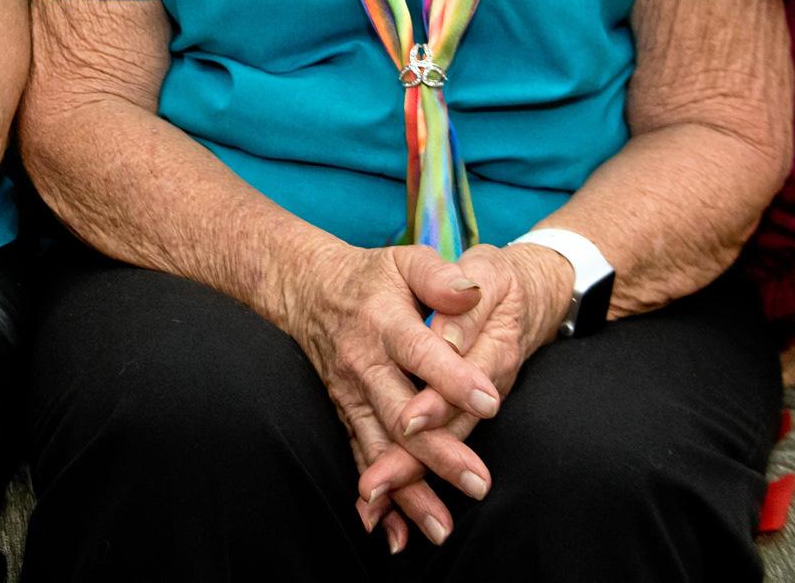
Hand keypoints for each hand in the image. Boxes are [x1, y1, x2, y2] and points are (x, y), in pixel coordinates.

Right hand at [354, 240, 576, 513]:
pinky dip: (376, 500)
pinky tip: (391, 534)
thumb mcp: (405, 261)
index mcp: (384, 322)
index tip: (489, 402)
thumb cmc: (371, 277)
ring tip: (441, 525)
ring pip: (380, 448)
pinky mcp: (344, 414)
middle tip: (478, 482)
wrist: (305, 290)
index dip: (452, 377)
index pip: (422, 352)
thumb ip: (439, 274)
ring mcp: (349, 394)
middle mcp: (363, 363)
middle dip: (439, 452)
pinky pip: (359, 459)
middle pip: (402, 414)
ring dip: (409, 490)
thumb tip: (470, 290)